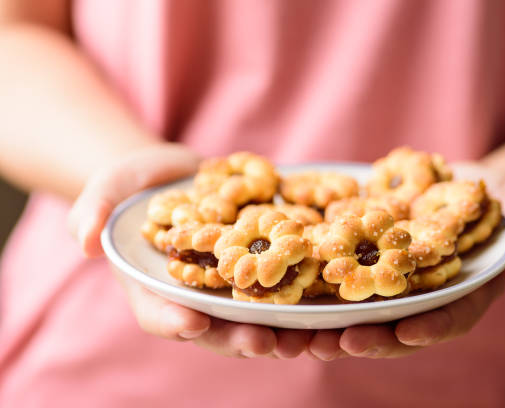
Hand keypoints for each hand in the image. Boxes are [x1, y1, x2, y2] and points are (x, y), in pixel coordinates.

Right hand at [68, 143, 311, 357]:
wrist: (177, 174)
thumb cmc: (136, 183)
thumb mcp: (108, 187)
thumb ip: (92, 209)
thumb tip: (83, 240)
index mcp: (155, 287)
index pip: (159, 313)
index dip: (174, 322)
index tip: (193, 323)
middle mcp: (195, 296)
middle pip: (216, 328)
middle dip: (240, 339)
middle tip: (265, 343)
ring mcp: (229, 287)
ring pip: (255, 320)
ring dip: (281, 334)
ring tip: (306, 339)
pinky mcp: (260, 271)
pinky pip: (282, 292)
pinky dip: (303, 302)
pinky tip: (329, 306)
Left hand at [307, 161, 504, 359]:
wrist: (466, 188)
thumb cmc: (500, 203)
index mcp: (462, 294)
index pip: (449, 318)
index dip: (429, 329)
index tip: (407, 332)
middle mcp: (424, 297)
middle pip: (396, 328)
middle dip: (366, 339)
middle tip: (333, 345)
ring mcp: (396, 284)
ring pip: (362, 314)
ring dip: (330, 329)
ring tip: (299, 337)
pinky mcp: (370, 264)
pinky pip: (343, 282)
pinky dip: (317, 292)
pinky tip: (288, 297)